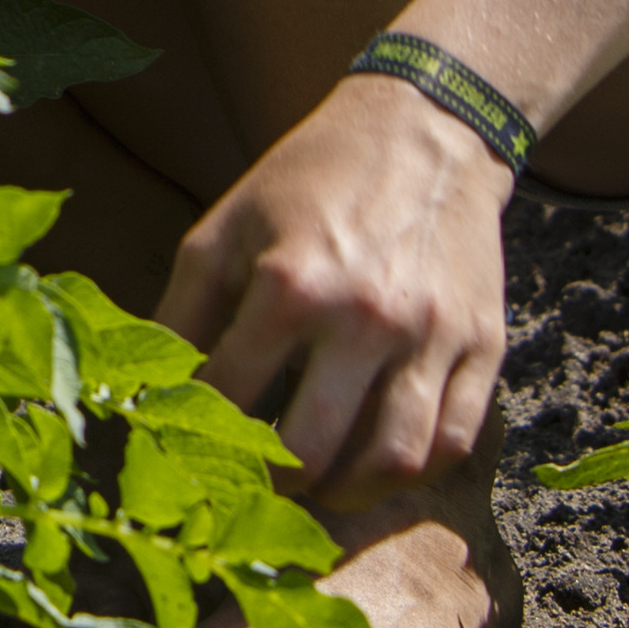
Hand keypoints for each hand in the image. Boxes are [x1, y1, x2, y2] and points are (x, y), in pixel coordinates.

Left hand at [159, 72, 513, 509]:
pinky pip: (454, 443)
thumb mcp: (224, 226)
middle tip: (253, 483)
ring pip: (394, 462)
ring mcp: (432, 338)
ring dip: (348, 494)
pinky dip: (415, 473)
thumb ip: (180, 308)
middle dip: (273, 481)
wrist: (422, 132)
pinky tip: (376, 465)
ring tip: (317, 487)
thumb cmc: (307, 181)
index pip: (230, 395)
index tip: (187, 447)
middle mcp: (365, 318)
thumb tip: (144, 385)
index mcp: (289, 284)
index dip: (200, 432)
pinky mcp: (484, 347)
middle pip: (314, 450)